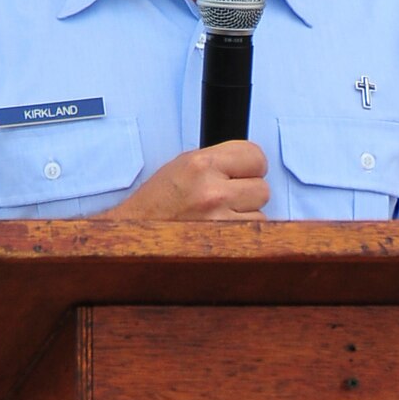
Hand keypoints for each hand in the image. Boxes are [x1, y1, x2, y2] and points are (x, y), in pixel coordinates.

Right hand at [109, 141, 269, 221]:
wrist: (135, 234)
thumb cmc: (158, 202)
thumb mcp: (183, 165)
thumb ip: (219, 161)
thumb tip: (251, 163)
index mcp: (200, 164)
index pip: (256, 156)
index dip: (252, 166)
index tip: (244, 173)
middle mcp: (211, 190)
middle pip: (262, 188)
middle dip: (249, 193)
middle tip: (228, 198)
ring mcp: (218, 220)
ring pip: (260, 214)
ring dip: (246, 216)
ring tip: (220, 216)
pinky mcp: (222, 243)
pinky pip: (251, 236)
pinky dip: (241, 234)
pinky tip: (221, 231)